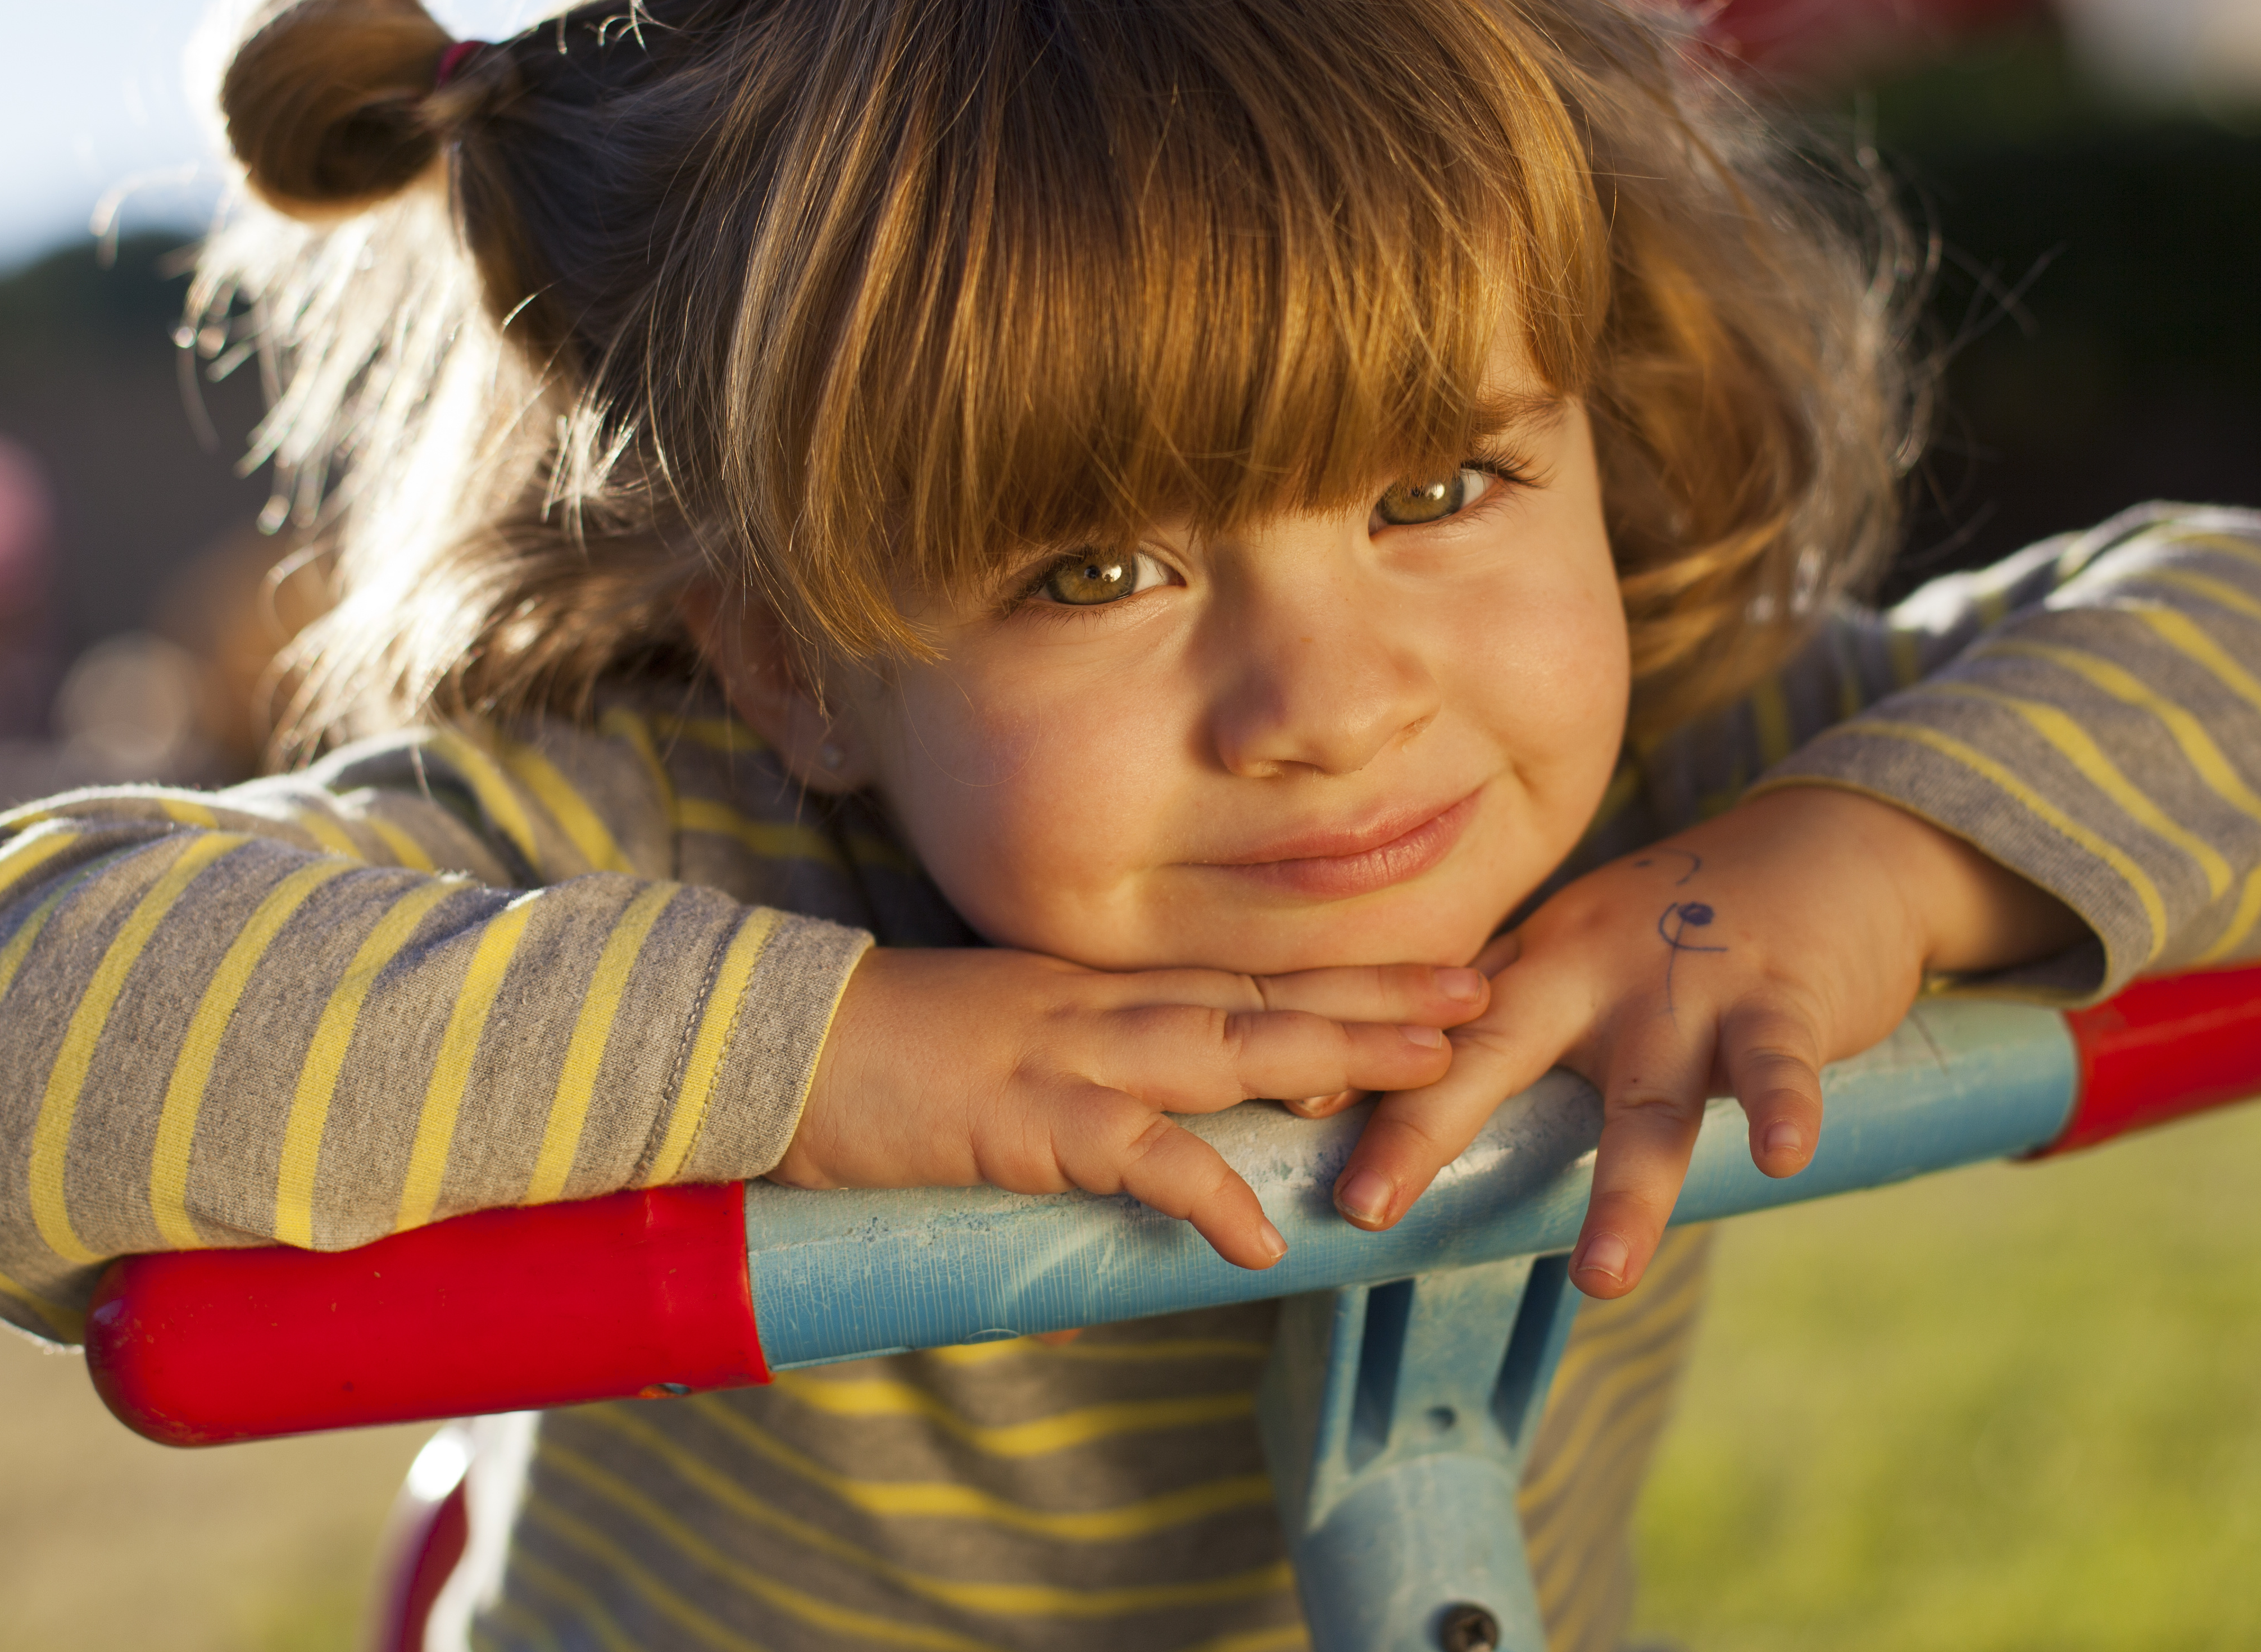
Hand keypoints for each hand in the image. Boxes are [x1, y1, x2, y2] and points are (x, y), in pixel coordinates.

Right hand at [775, 947, 1488, 1269]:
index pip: (1240, 977)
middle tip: (1486, 991)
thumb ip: (1048, 1155)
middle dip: (1382, 996)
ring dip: (1340, 1052)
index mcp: (1094, 996)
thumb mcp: (984, 1096)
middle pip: (1268, 993)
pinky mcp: (1026, 1116)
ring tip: (1436, 1066)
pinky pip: (1135, 1155)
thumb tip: (1088, 1287)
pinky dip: (1203, 1190)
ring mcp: (1071, 1053)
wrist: (775, 1042)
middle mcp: (1102, 1007)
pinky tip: (1262, 1231)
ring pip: (1232, 1044)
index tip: (1423, 973)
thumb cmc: (872, 1066)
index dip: (1338, 977)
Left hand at [1329, 786, 2078, 1298]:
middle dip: (1431, 1126)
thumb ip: (1495, 1021)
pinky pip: (1778, 1063)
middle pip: (1502, 1050)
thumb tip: (1355, 1093)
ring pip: (1650, 1098)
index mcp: (1537, 965)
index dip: (1363, 1076)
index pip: (1436, 1028)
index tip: (1285, 1125)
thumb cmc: (1682, 931)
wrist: (1829, 853)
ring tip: (1599, 1279)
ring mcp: (1691, 986)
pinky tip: (1779, 1157)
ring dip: (1626, 1190)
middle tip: (1367, 1205)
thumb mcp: (1577, 957)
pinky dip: (1781, 1109)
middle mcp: (1598, 971)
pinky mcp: (1784, 1001)